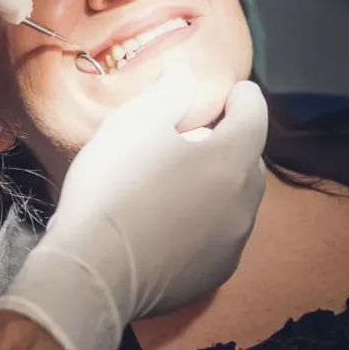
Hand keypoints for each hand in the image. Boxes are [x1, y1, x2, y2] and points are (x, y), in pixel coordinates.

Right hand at [0, 68, 268, 349]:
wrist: (93, 272)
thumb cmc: (114, 187)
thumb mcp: (133, 124)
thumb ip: (168, 93)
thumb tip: (185, 75)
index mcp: (232, 158)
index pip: (255, 113)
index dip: (242, 97)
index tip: (228, 92)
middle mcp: (245, 201)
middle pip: (249, 158)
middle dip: (230, 141)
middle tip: (194, 136)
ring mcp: (233, 242)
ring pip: (237, 199)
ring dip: (220, 183)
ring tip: (182, 179)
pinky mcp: (216, 274)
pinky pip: (221, 234)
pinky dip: (208, 220)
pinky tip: (175, 221)